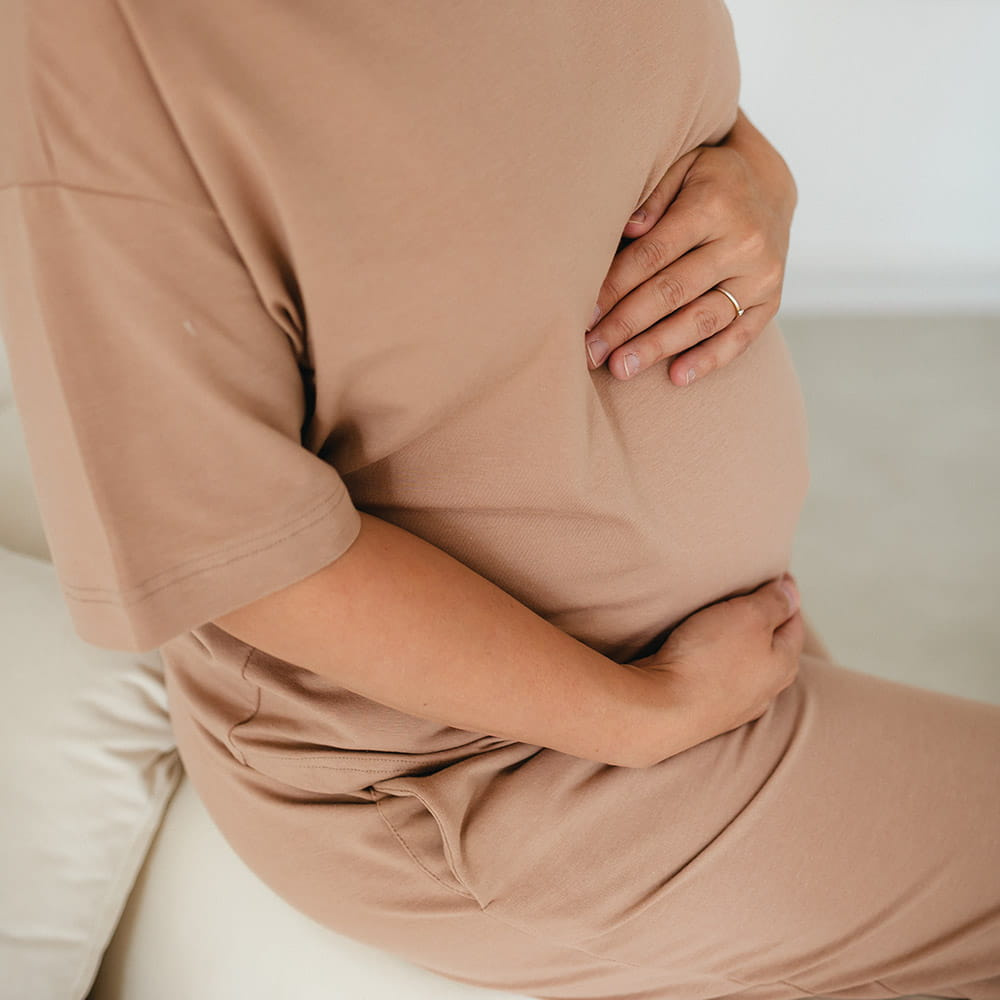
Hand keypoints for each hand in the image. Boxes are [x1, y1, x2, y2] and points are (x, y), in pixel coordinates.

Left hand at [584, 108, 797, 386]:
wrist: (770, 187)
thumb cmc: (707, 181)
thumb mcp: (681, 168)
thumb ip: (652, 197)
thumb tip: (628, 229)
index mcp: (712, 206)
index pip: (653, 255)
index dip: (615, 288)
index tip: (582, 315)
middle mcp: (742, 242)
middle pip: (673, 292)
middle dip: (626, 326)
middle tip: (590, 352)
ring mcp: (760, 275)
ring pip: (702, 319)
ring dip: (658, 347)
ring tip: (621, 369)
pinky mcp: (771, 300)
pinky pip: (740, 336)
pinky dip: (709, 359)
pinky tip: (676, 378)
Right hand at [628, 572, 803, 765]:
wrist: (662, 710)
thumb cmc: (707, 660)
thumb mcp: (748, 616)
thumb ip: (773, 602)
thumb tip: (792, 592)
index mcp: (784, 664)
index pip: (793, 622)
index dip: (785, 595)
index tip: (772, 576)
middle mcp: (766, 690)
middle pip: (772, 647)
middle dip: (764, 622)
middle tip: (748, 597)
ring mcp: (736, 706)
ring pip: (745, 666)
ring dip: (737, 646)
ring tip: (720, 625)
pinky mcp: (707, 713)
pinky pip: (718, 680)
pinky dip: (715, 664)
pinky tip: (700, 657)